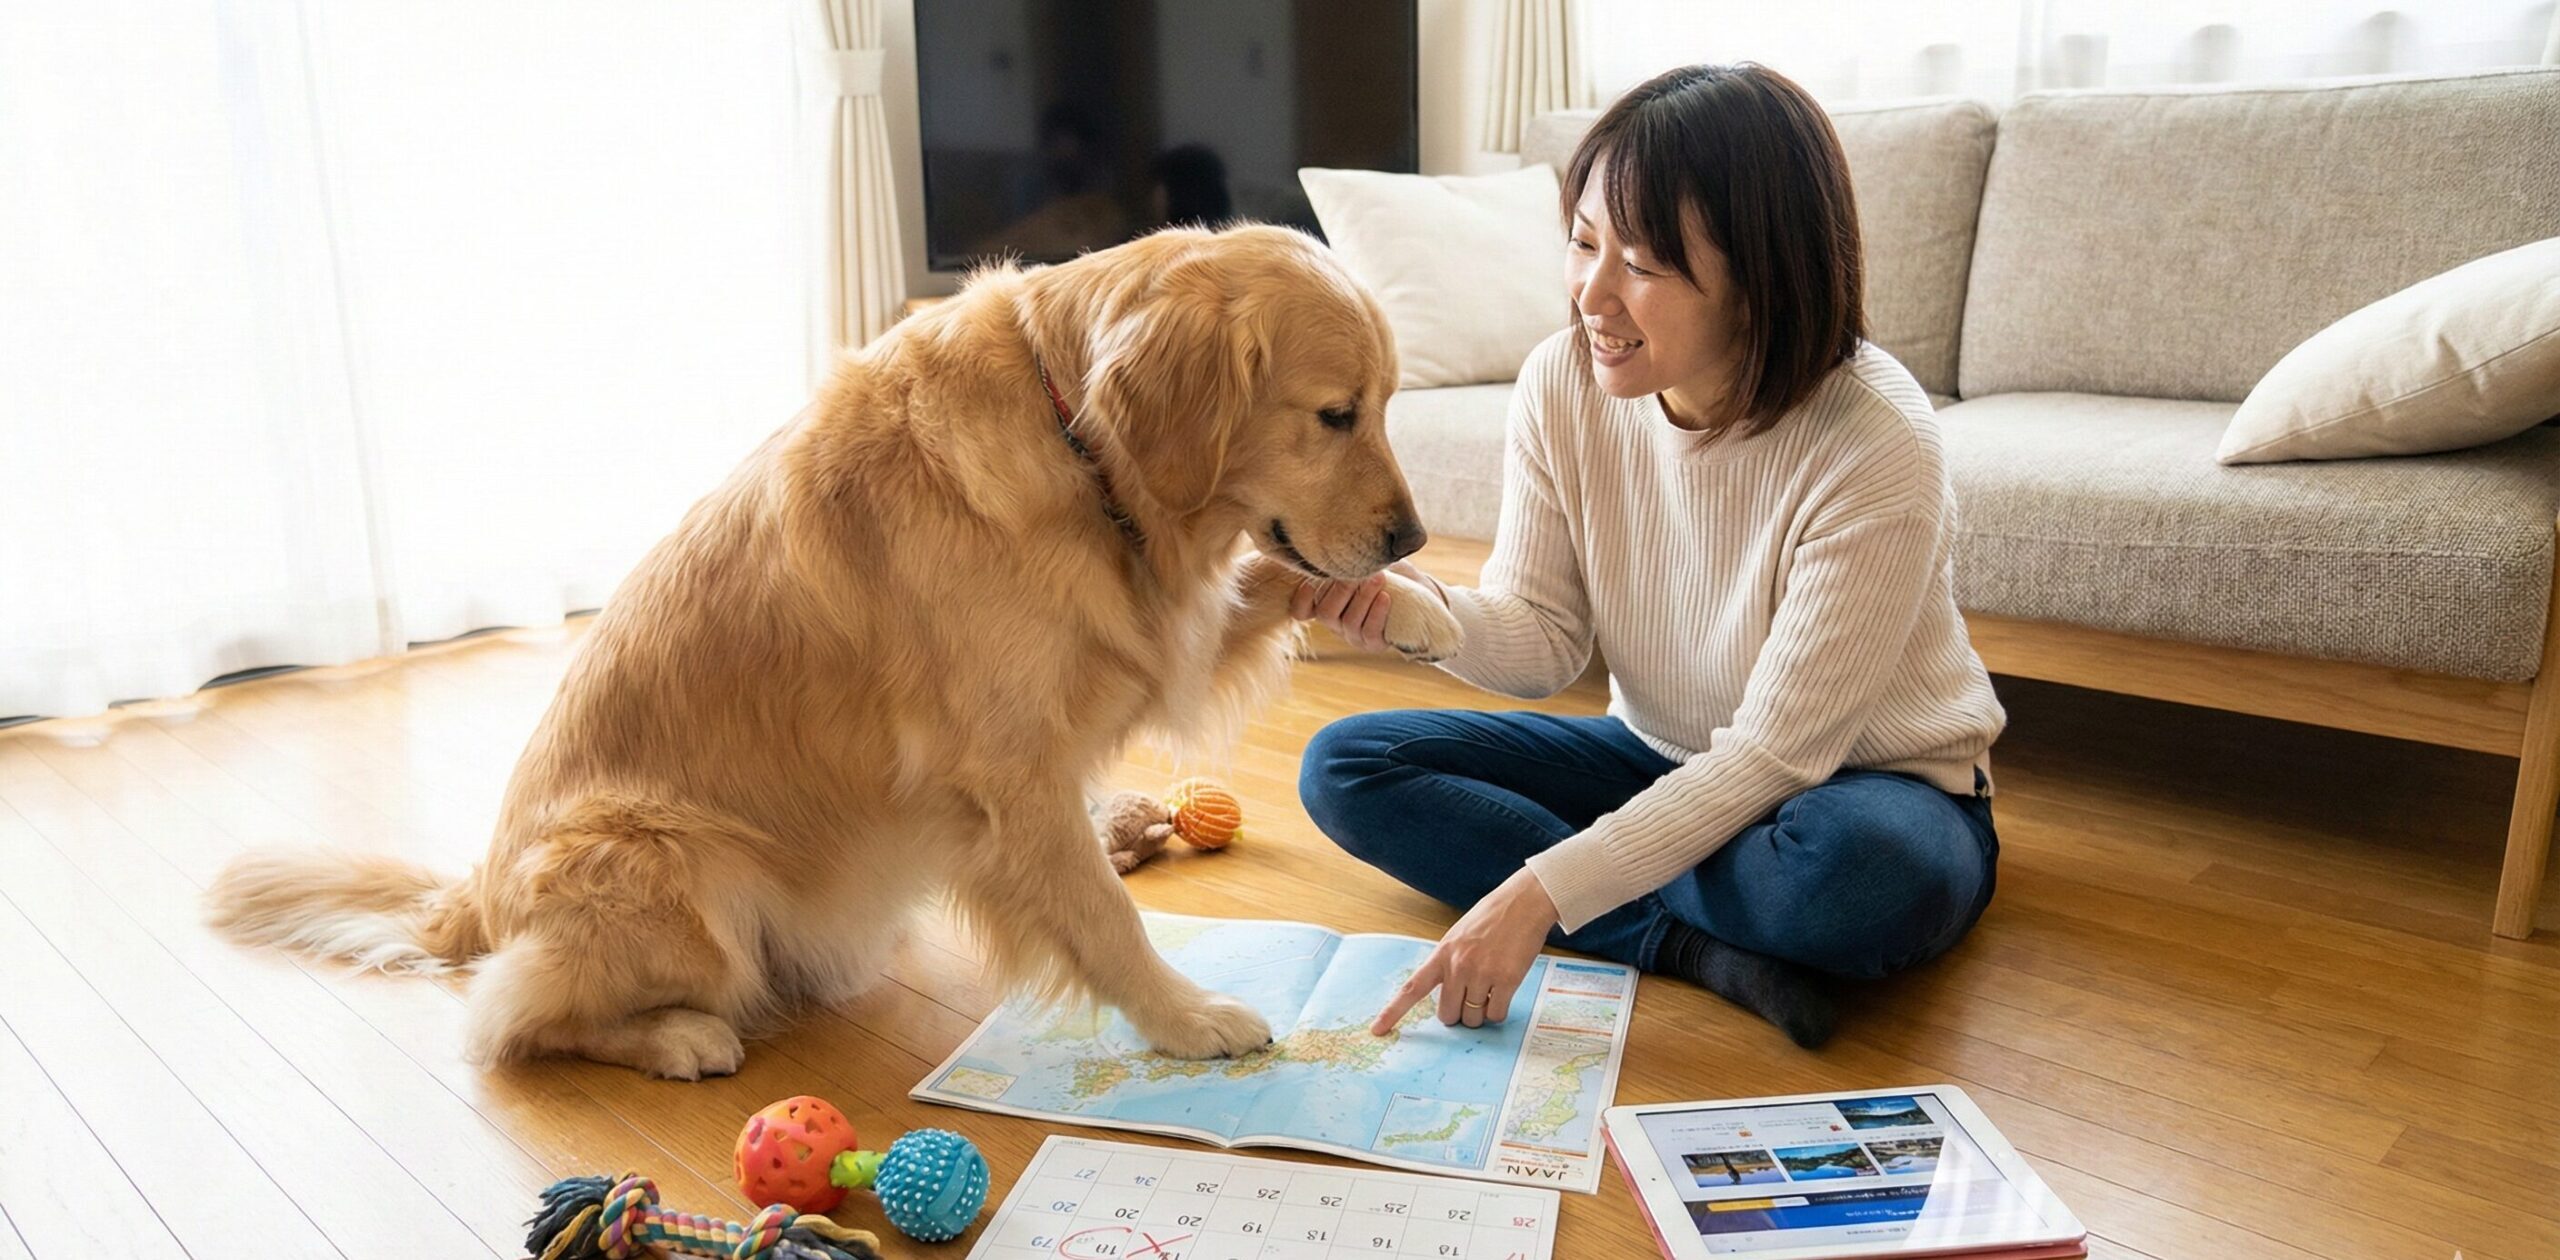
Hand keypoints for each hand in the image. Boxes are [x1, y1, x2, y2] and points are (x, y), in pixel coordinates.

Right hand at [1290, 561, 1436, 653]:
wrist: (1421, 593)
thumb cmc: (1390, 573)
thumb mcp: (1369, 561)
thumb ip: (1351, 555)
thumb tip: (1339, 533)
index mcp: (1327, 602)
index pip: (1301, 610)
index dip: (1302, 599)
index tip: (1311, 582)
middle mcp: (1336, 622)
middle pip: (1326, 613)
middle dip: (1342, 590)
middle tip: (1359, 571)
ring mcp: (1354, 635)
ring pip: (1349, 622)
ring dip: (1364, 598)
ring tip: (1379, 578)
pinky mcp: (1374, 643)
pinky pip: (1370, 632)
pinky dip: (1377, 613)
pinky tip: (1386, 597)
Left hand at [1372, 868, 1558, 1033]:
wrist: (1524, 902)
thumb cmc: (1492, 918)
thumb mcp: (1459, 936)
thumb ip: (1449, 963)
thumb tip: (1449, 995)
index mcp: (1442, 954)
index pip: (1412, 988)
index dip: (1393, 1011)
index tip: (1378, 1029)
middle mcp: (1458, 966)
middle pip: (1448, 1014)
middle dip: (1458, 1014)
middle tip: (1470, 999)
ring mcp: (1482, 973)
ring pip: (1473, 1018)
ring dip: (1481, 1013)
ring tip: (1490, 990)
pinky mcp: (1507, 979)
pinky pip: (1496, 1014)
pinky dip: (1499, 1011)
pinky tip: (1504, 992)